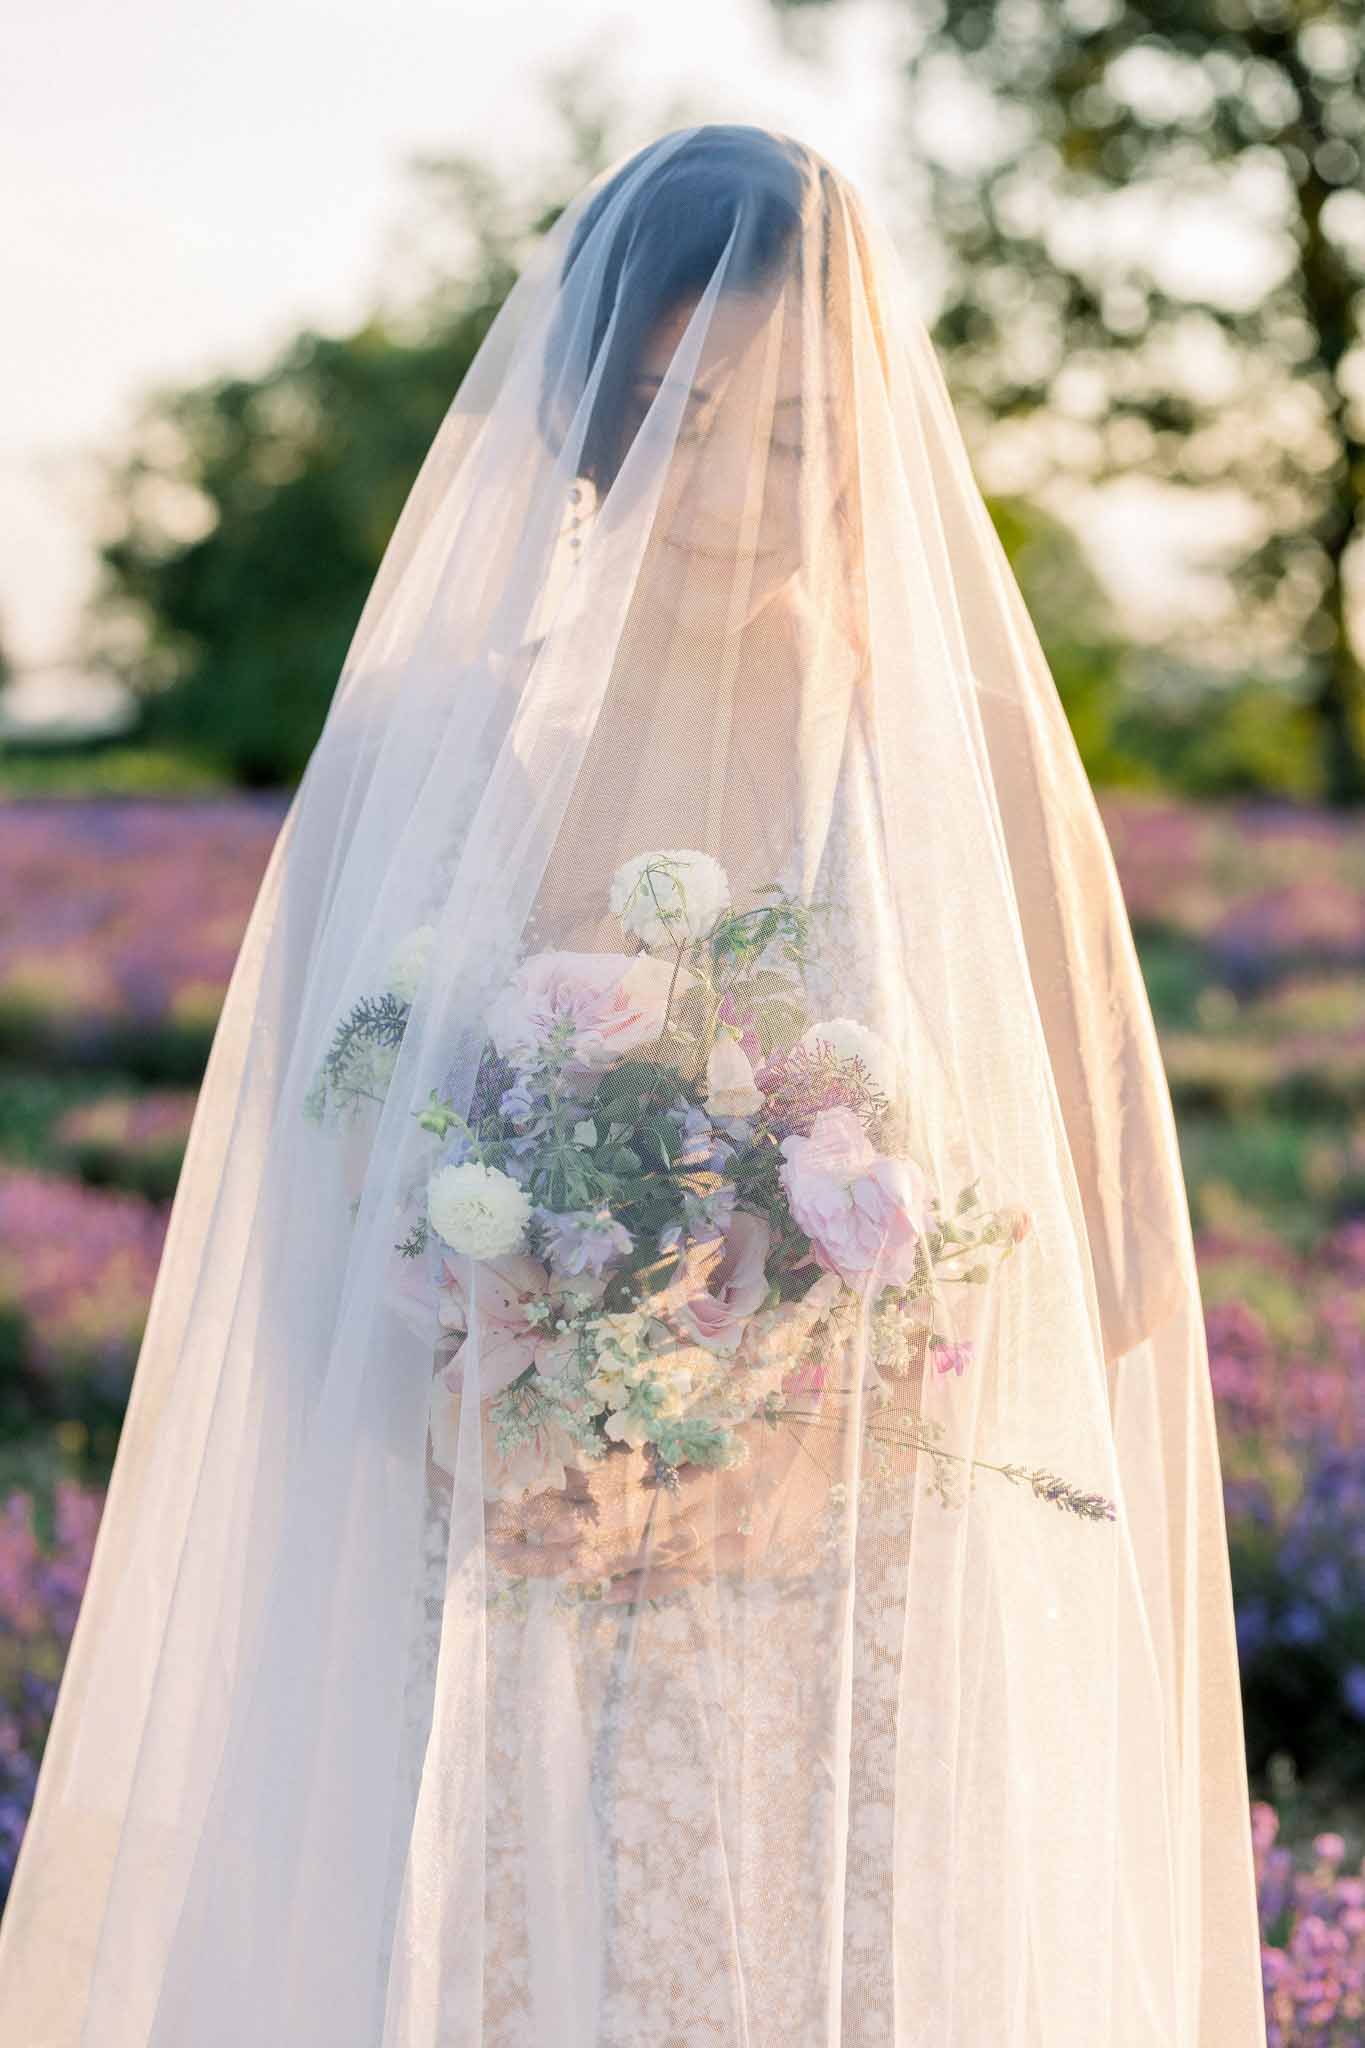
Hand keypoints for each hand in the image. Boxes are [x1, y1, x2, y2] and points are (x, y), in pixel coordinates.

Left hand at [483, 1408, 842, 1600]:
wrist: (845, 1440)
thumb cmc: (780, 1407)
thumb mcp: (718, 1404)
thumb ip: (662, 1425)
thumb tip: (592, 1439)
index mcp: (691, 1471)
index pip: (607, 1494)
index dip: (556, 1503)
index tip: (510, 1504)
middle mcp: (703, 1515)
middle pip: (611, 1536)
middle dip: (551, 1543)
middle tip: (496, 1547)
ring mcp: (723, 1544)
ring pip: (638, 1562)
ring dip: (581, 1566)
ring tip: (530, 1568)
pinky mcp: (740, 1558)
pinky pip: (680, 1580)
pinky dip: (639, 1586)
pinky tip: (603, 1593)